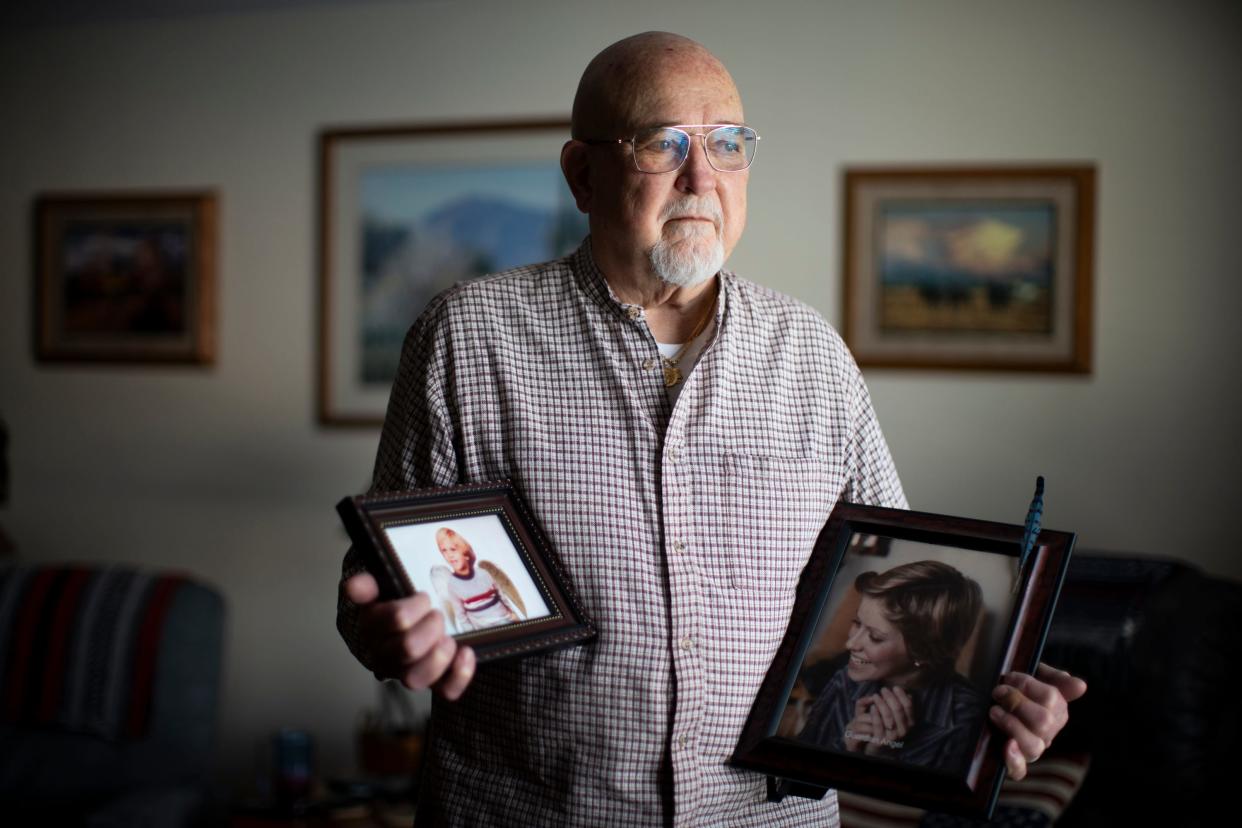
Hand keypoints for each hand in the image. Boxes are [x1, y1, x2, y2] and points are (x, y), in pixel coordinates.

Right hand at [342, 571, 475, 699]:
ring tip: (449, 638)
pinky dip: (459, 675)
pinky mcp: (433, 682)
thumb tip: (353, 586)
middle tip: (438, 615)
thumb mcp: (380, 586)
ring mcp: (407, 672)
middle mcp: (385, 654)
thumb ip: (367, 584)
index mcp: (372, 627)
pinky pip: (445, 691)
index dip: (413, 609)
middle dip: (431, 628)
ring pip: (416, 679)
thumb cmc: (397, 600)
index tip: (424, 597)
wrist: (413, 617)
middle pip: (407, 649)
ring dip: (439, 656)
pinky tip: (466, 653)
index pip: (394, 621)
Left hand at [844, 688, 913, 754]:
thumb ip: (901, 705)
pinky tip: (872, 706)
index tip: (894, 687)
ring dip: (881, 703)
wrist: (877, 744)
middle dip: (890, 697)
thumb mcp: (894, 714)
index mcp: (909, 722)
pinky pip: (878, 724)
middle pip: (898, 709)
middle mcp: (903, 730)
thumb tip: (908, 694)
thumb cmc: (885, 724)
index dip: (901, 695)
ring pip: (888, 716)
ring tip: (876, 696)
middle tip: (883, 689)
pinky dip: (875, 713)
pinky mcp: (881, 740)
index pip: (908, 705)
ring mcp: (893, 736)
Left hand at [989, 663, 1086, 778]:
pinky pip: (1019, 771)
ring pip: (1033, 746)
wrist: (985, 703)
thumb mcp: (1033, 676)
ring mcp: (1031, 749)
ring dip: (1012, 725)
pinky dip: (1014, 761)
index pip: (1053, 699)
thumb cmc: (1013, 689)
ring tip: (994, 711)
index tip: (1009, 678)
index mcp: (1056, 712)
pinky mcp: (1014, 764)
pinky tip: (1007, 746)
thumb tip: (1080, 686)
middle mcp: (1047, 733)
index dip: (1028, 686)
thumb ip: (1055, 678)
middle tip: (998, 692)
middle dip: (1017, 703)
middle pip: (1043, 722)